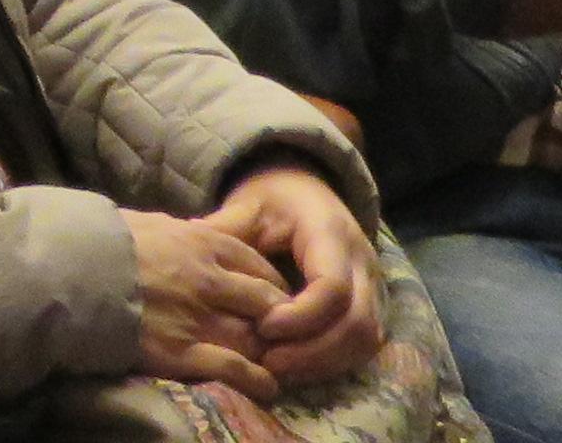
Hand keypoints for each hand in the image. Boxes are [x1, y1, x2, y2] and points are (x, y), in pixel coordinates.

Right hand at [118, 209, 283, 399]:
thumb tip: (206, 231)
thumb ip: (189, 232)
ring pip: (255, 338)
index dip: (273, 284)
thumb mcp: (154, 222)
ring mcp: (197, 318)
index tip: (274, 297)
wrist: (67, 270)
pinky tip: (266, 386)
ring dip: (268, 351)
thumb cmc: (105, 241)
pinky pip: (234, 369)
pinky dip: (256, 380)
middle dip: (278, 319)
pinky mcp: (181, 352)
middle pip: (267, 303)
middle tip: (278, 332)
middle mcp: (210, 281)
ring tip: (272, 361)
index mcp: (203, 243)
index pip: (259, 264)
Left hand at [211, 165, 383, 386]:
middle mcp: (363, 262)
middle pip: (356, 323)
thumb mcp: (248, 206)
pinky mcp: (373, 306)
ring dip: (324, 362)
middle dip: (314, 351)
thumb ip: (225, 228)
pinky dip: (333, 362)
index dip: (301, 317)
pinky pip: (364, 345)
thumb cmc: (274, 201)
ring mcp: (374, 286)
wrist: (307, 193)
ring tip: (278, 369)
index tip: (263, 327)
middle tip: (268, 362)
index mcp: (332, 233)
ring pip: (365, 340)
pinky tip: (295, 367)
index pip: (332, 287)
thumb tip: (188, 239)